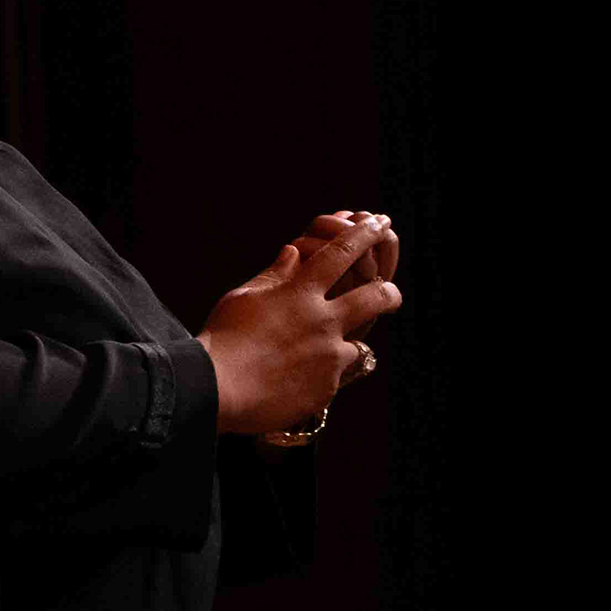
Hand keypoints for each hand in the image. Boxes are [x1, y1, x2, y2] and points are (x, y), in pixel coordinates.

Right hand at [201, 212, 403, 434]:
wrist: (219, 388)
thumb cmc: (223, 338)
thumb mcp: (244, 298)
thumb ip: (274, 276)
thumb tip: (293, 253)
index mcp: (299, 293)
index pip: (340, 254)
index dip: (363, 235)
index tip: (379, 222)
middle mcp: (322, 321)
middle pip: (374, 297)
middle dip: (389, 292)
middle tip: (391, 293)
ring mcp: (328, 356)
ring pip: (358, 345)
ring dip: (346, 344)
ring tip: (327, 353)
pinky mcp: (327, 387)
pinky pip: (336, 376)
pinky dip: (323, 374)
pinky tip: (297, 379)